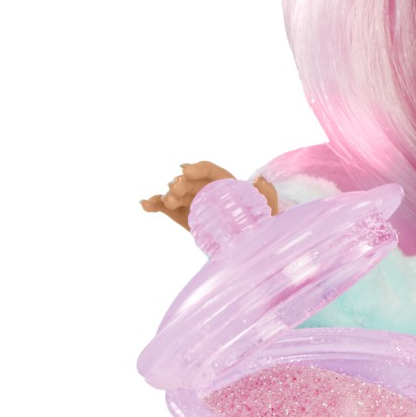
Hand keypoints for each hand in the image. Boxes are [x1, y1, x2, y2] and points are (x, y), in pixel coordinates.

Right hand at [140, 161, 278, 229]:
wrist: (253, 247)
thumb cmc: (263, 226)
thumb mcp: (270, 211)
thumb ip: (267, 195)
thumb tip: (259, 180)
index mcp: (227, 184)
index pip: (209, 171)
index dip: (196, 168)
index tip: (185, 170)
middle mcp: (209, 191)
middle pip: (190, 183)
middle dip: (180, 184)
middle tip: (174, 190)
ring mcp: (196, 204)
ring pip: (177, 195)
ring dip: (167, 196)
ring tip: (163, 201)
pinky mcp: (186, 218)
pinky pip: (169, 210)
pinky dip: (156, 206)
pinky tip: (145, 204)